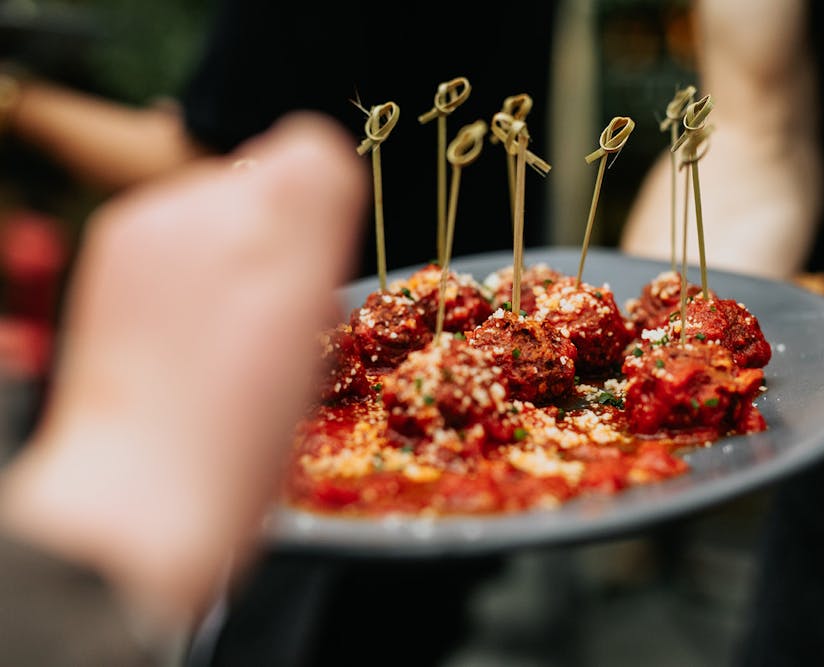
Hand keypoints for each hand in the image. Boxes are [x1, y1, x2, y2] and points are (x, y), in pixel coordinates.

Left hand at [0, 113, 367, 631]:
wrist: (144, 506)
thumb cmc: (237, 416)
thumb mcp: (297, 287)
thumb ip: (311, 187)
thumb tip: (318, 141)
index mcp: (211, 204)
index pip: (306, 156)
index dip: (331, 221)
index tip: (319, 283)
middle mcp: (165, 216)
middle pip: (268, 198)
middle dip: (293, 251)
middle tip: (286, 330)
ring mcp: (134, 257)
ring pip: (235, 241)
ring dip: (260, 282)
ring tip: (252, 355)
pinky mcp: (117, 299)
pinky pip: (196, 276)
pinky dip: (222, 308)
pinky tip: (217, 363)